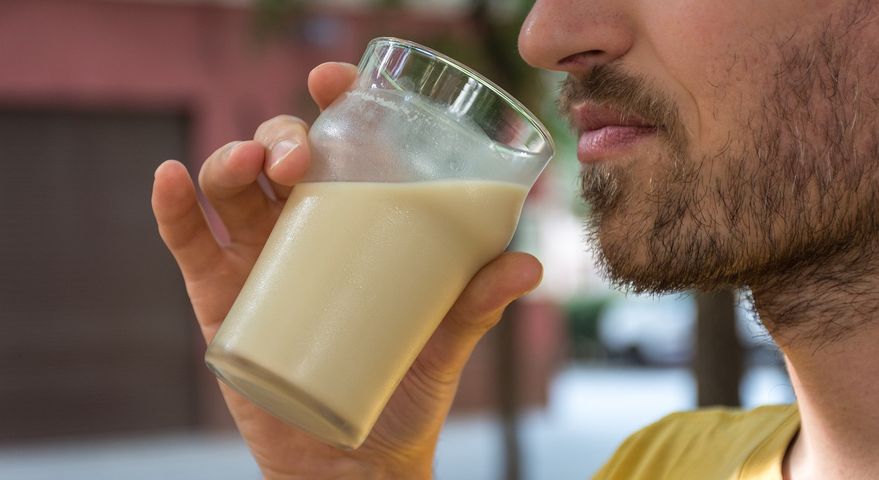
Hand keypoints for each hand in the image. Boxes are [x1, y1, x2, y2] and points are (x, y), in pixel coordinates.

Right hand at [151, 62, 542, 478]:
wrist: (359, 461)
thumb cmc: (405, 387)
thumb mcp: (446, 339)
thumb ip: (478, 301)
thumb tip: (527, 263)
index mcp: (356, 221)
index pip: (340, 146)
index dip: (330, 104)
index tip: (333, 81)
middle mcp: (303, 229)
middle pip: (279, 157)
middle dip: (282, 137)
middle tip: (301, 159)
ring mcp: (258, 260)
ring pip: (230, 189)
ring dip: (228, 161)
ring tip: (247, 167)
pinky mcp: (221, 300)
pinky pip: (189, 244)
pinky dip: (174, 209)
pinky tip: (169, 179)